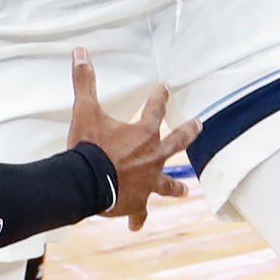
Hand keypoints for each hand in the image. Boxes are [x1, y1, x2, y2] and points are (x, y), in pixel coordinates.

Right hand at [67, 50, 198, 232]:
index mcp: (143, 133)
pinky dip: (137, 219)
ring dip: (175, 186)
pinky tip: (135, 227)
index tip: (165, 87)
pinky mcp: (137, 203)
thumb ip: (84, 81)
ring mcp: (147, 183)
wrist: (86, 183)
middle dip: (188, 133)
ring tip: (184, 190)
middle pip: (176, 143)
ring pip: (167, 184)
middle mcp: (152, 158)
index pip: (155, 109)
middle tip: (199, 125)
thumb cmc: (88, 146)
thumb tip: (80, 52)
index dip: (160, 96)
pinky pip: (139, 213)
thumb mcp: (85, 110)